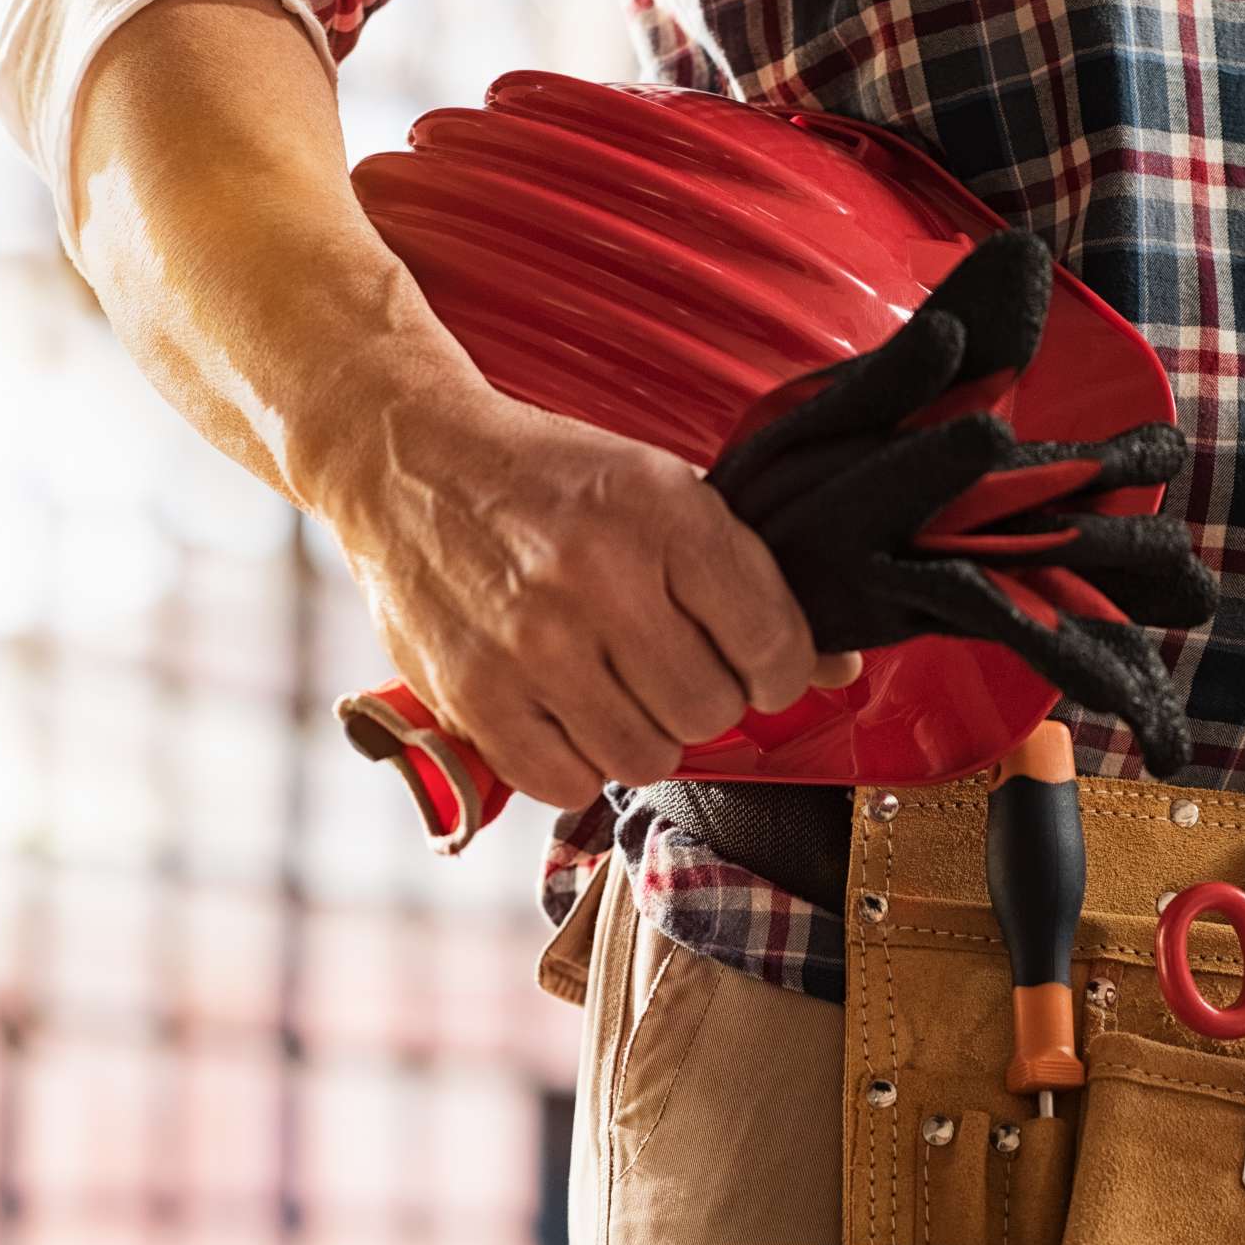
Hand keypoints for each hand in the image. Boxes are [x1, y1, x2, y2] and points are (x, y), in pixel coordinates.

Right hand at [318, 371, 855, 809]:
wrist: (408, 461)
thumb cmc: (546, 481)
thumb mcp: (658, 490)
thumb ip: (747, 579)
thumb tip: (836, 670)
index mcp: (661, 512)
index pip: (772, 642)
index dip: (779, 670)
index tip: (758, 666)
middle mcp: (597, 577)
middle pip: (710, 711)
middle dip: (705, 701)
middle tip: (671, 670)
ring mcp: (532, 642)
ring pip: (645, 758)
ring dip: (641, 735)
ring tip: (613, 688)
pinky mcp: (475, 693)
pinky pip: (567, 783)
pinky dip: (577, 763)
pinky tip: (566, 714)